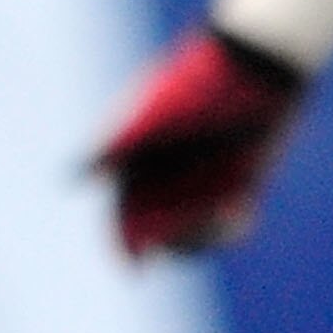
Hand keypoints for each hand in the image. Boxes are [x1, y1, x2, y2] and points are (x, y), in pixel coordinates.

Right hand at [92, 27, 303, 257]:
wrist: (256, 65)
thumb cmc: (198, 86)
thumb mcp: (152, 116)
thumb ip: (116, 146)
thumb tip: (76, 177)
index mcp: (137, 157)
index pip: (123, 212)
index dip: (124, 242)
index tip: (133, 268)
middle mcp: (166, 172)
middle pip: (158, 227)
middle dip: (169, 240)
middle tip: (188, 236)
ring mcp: (202, 179)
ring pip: (193, 230)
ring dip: (204, 236)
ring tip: (224, 217)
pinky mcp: (237, 181)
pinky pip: (228, 222)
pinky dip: (230, 226)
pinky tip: (241, 211)